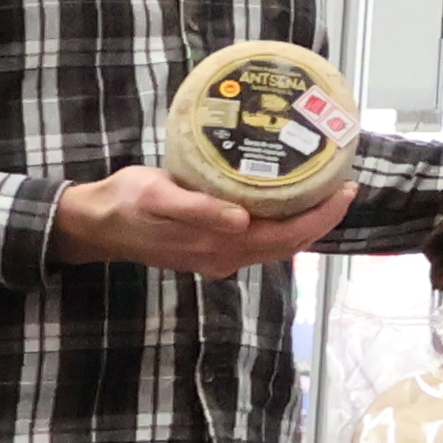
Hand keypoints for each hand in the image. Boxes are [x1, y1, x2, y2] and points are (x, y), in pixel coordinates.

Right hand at [55, 165, 347, 278]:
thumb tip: (240, 221)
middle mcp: (226, 257)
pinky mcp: (212, 250)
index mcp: (218, 245)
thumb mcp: (157, 197)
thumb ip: (198, 210)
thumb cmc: (126, 202)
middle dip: (322, 218)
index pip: (286, 236)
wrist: (96, 223)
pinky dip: (283, 225)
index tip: (344, 190)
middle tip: (346, 185)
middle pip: (289, 243)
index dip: (320, 216)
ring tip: (327, 192)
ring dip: (306, 223)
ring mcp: (219, 257)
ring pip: (277, 245)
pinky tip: (289, 203)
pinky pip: (260, 241)